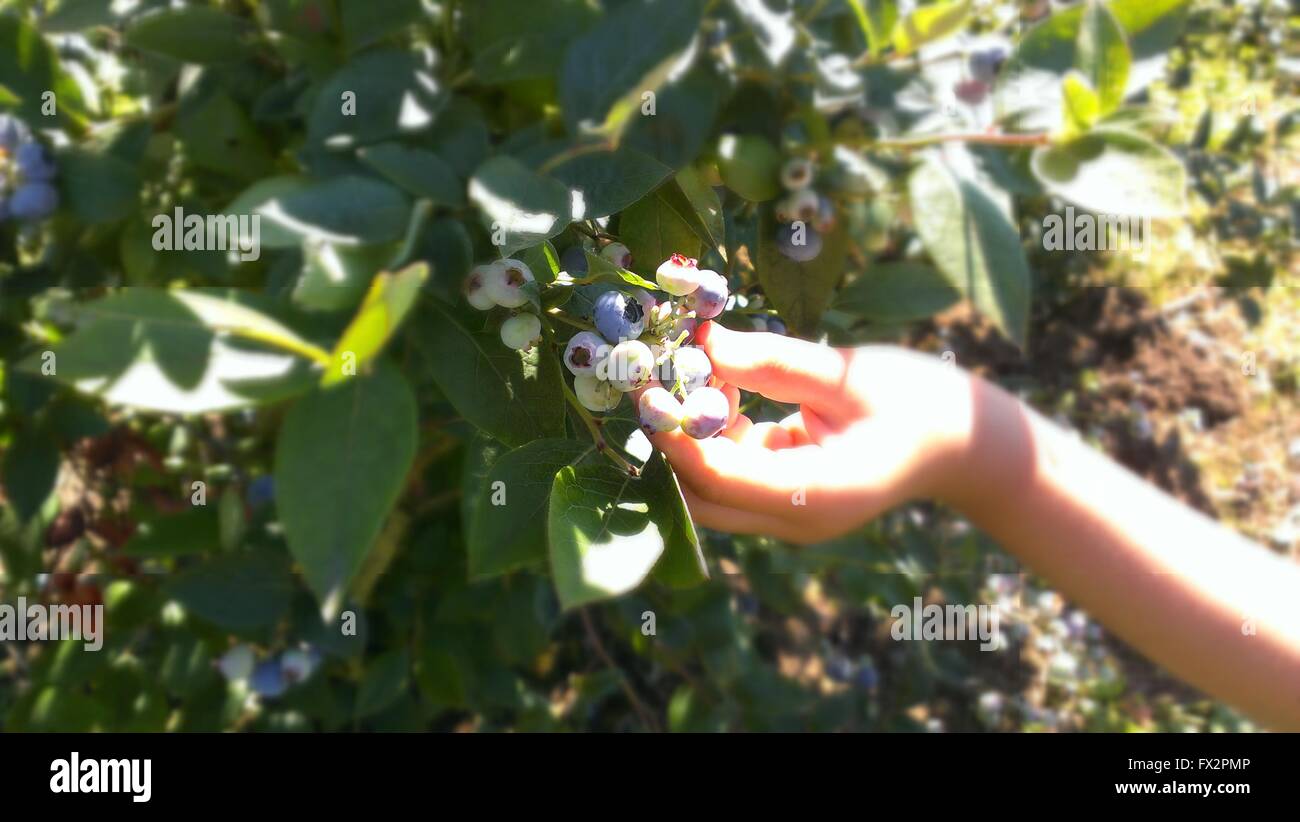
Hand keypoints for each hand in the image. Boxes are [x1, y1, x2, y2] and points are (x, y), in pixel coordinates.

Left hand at [646, 321, 978, 543]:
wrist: (967, 445)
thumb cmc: (922, 402)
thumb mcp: (848, 374)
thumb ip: (772, 361)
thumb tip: (700, 342)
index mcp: (816, 495)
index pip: (719, 479)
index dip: (673, 436)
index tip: (647, 387)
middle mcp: (794, 519)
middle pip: (700, 497)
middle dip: (670, 439)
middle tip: (657, 374)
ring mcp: (789, 514)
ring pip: (710, 487)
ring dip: (692, 431)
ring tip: (700, 365)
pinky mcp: (785, 497)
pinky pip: (731, 471)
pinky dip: (716, 430)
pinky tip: (727, 383)